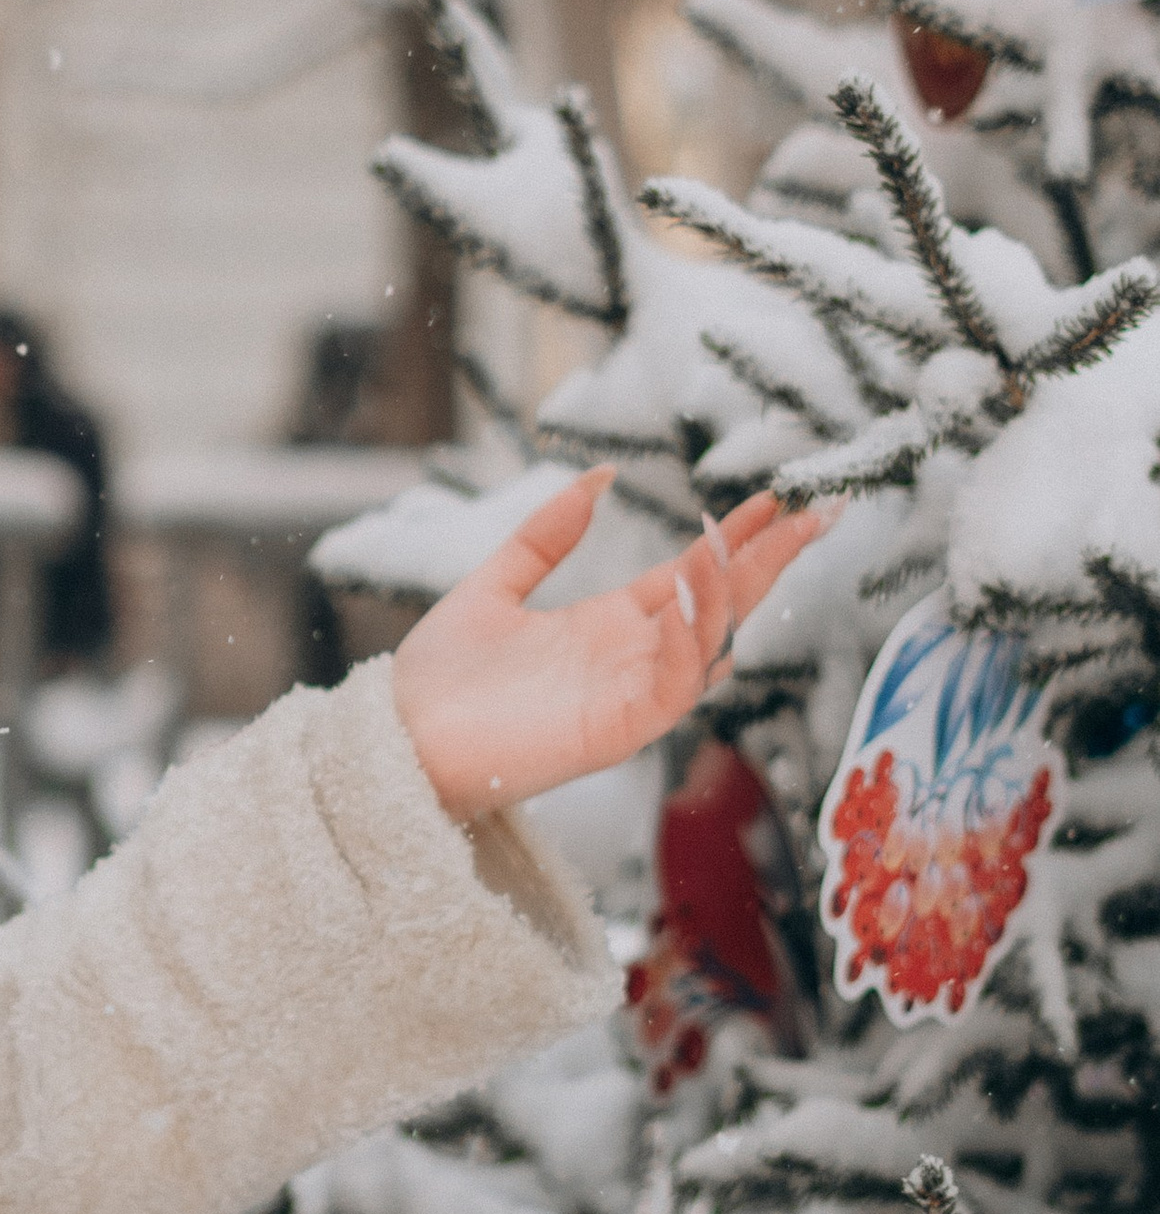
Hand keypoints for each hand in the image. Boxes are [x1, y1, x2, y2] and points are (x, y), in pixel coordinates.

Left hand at [391, 471, 828, 824]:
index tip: (775, 496)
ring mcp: (625, 698)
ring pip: (703, 645)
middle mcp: (627, 661)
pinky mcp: (612, 733)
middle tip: (819, 515)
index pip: (689, 578)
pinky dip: (683, 642)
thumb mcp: (494, 585)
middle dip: (769, 563)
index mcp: (605, 627)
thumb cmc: (437, 680)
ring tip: (729, 541)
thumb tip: (599, 474)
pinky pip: (669, 687)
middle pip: (717, 606)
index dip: (732, 538)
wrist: (395, 739)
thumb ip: (545, 534)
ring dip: (722, 593)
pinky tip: (682, 591)